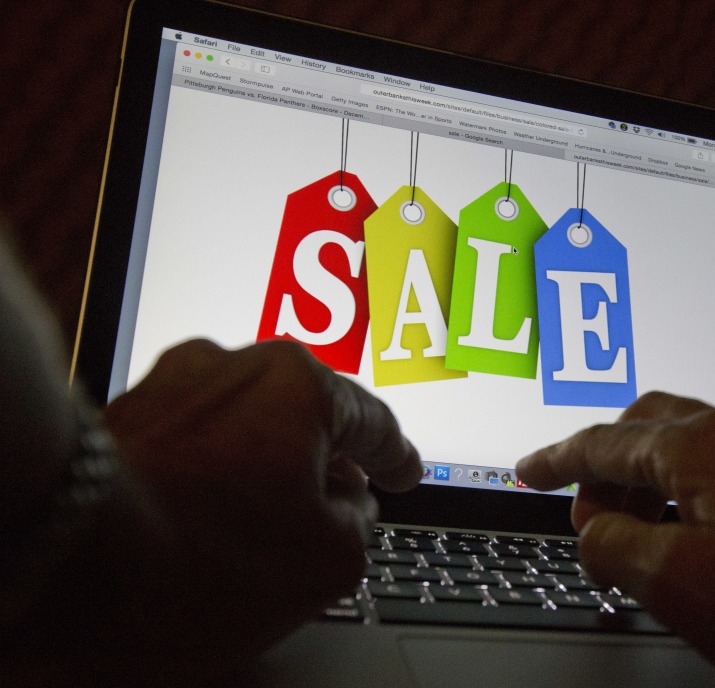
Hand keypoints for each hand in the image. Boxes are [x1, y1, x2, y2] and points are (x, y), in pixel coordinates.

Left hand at [103, 339, 421, 677]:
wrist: (60, 562)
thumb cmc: (196, 558)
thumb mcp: (324, 562)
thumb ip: (359, 523)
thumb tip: (351, 506)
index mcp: (299, 386)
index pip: (371, 422)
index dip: (397, 457)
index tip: (405, 473)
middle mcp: (233, 365)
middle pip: (305, 413)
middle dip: (325, 461)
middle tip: (343, 502)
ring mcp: (171, 385)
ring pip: (246, 424)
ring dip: (265, 467)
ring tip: (264, 526)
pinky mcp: (122, 414)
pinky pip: (195, 439)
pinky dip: (215, 473)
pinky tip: (209, 518)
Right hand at [517, 392, 714, 686]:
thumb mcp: (680, 585)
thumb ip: (614, 545)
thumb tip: (589, 528)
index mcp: (700, 449)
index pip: (601, 442)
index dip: (554, 460)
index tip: (527, 472)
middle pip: (644, 428)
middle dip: (603, 468)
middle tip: (585, 517)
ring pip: (684, 449)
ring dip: (646, 486)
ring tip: (637, 543)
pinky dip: (685, 498)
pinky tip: (692, 541)